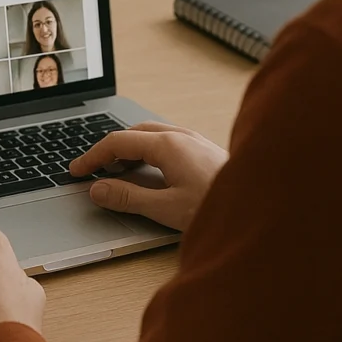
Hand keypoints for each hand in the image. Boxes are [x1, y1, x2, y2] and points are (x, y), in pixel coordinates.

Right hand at [70, 122, 228, 230]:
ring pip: (153, 135)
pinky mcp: (206, 150)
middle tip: (95, 170)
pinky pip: (169, 142)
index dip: (92, 157)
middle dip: (111, 150)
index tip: (76, 171)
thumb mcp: (166, 208)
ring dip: (131, 150)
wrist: (264, 204)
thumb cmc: (220, 206)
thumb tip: (98, 190)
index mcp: (167, 145)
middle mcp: (181, 136)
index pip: (118, 142)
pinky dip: (149, 152)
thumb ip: (129, 198)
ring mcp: (196, 141)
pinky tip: (153, 172)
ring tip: (119, 172)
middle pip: (134, 133)